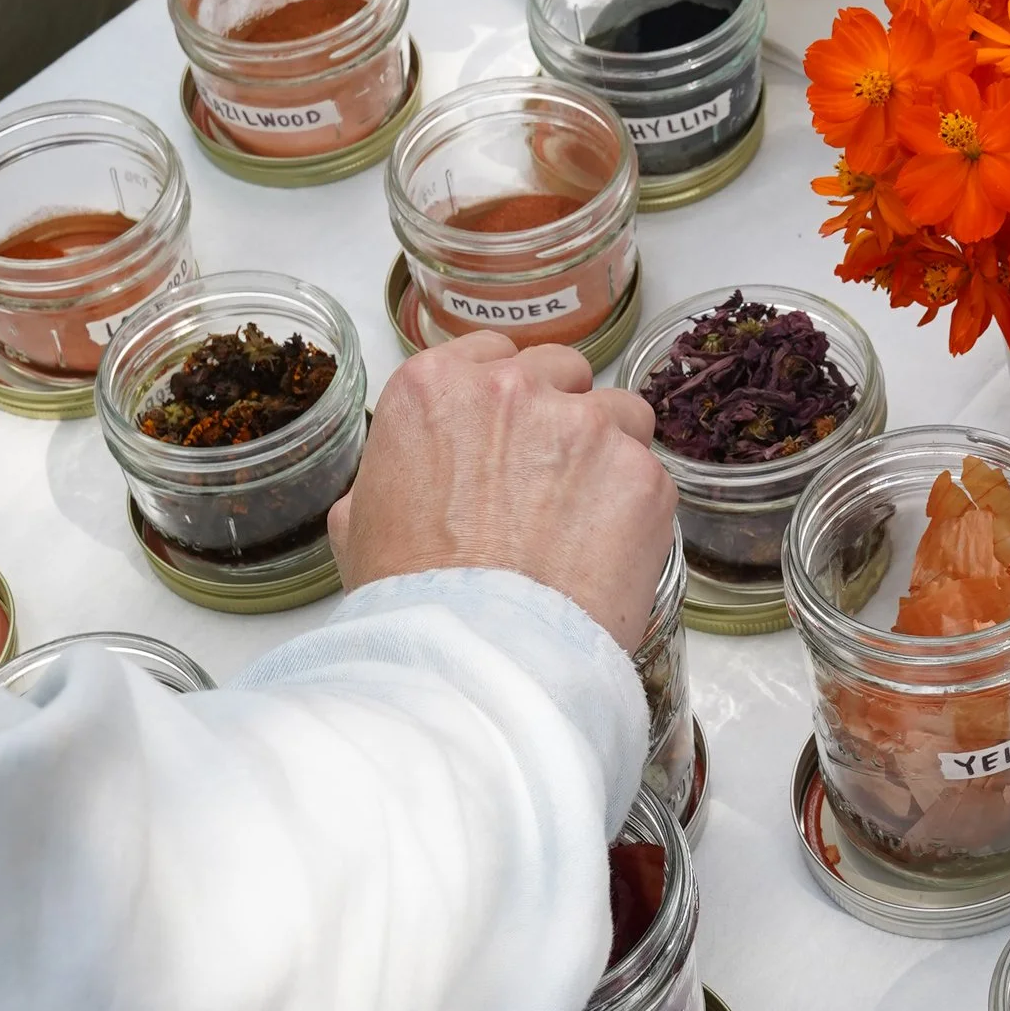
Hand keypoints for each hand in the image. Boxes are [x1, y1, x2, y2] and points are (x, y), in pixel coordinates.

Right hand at [330, 335, 672, 654]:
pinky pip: (649, 474)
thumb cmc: (410, 599)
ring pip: (620, 413)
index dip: (507, 400)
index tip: (510, 439)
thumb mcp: (360, 524)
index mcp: (435, 387)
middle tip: (550, 486)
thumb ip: (391, 475)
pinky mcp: (638, 471)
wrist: (475, 654)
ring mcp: (583, 424)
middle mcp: (512, 387)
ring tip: (587, 524)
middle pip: (562, 373)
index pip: (492, 356)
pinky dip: (636, 510)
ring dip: (609, 455)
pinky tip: (608, 556)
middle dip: (561, 420)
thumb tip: (408, 476)